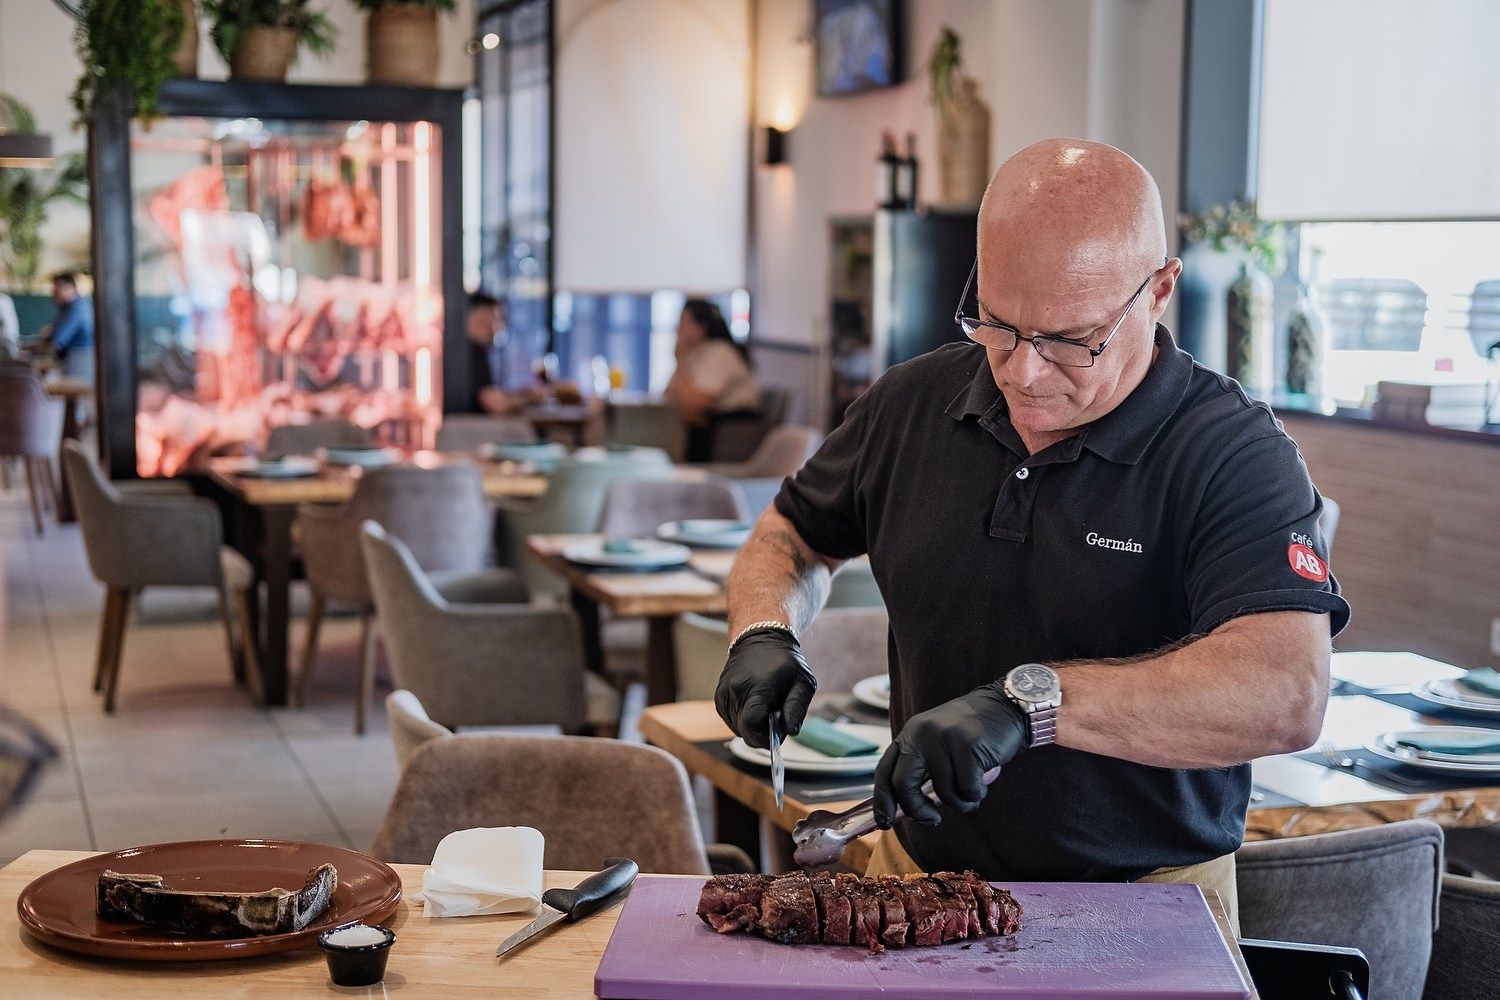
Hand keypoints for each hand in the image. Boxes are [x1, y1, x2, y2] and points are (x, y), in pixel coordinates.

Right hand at [714, 628, 815, 748]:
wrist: (760, 638)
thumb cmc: (784, 661)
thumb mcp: (802, 682)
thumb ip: (796, 708)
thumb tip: (790, 731)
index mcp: (758, 687)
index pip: (752, 726)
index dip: (765, 738)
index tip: (777, 734)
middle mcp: (736, 690)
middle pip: (744, 732)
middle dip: (761, 733)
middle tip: (775, 718)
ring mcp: (724, 693)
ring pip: (737, 729)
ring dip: (752, 726)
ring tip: (765, 706)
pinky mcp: (719, 697)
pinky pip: (731, 720)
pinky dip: (743, 719)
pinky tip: (754, 704)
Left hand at [872, 682, 1026, 826]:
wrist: (1006, 708)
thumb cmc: (972, 736)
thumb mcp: (938, 747)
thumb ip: (921, 774)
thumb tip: (903, 812)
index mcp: (910, 734)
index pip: (884, 772)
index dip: (882, 801)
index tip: (884, 823)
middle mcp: (920, 734)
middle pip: (904, 785)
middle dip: (917, 810)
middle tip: (933, 819)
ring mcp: (943, 738)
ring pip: (943, 792)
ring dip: (961, 802)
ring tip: (972, 789)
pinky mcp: (967, 745)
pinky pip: (967, 789)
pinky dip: (976, 793)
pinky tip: (984, 780)